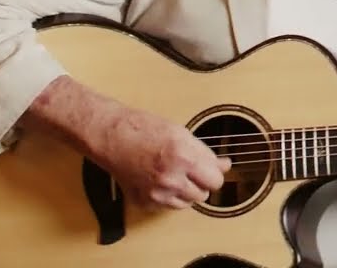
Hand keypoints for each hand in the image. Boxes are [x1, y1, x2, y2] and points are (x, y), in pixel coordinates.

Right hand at [90, 106, 230, 210]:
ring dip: (187, 191)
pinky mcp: (144, 201)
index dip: (215, 172)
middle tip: (193, 170)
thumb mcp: (182, 134)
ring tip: (175, 174)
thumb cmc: (144, 129)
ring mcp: (156, 193)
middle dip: (202, 182)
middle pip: (204, 194)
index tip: (213, 168)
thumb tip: (225, 165)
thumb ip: (205, 153)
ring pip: (187, 203)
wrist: (111, 136)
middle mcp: (171, 178)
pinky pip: (168, 207)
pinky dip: (169, 197)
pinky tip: (161, 181)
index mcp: (184, 157)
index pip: (216, 179)